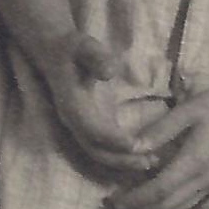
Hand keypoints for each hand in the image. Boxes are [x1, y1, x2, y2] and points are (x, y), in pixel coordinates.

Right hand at [36, 33, 161, 173]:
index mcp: (72, 106)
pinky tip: (144, 155)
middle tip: (150, 160)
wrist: (56, 54)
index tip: (135, 145)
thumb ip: (97, 57)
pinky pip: (105, 148)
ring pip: (100, 154)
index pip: (92, 130)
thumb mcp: (84, 46)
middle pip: (96, 151)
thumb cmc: (73, 49)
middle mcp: (74, 122)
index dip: (112, 140)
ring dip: (124, 162)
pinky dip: (122, 155)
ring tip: (152, 160)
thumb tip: (110, 71)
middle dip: (122, 159)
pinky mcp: (91, 126)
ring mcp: (81, 127)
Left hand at [106, 80, 208, 208]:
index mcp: (194, 161)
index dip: (134, 199)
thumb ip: (160, 130)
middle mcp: (203, 179)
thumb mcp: (189, 110)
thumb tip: (133, 148)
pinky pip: (187, 204)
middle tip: (114, 205)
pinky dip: (167, 207)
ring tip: (131, 205)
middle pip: (165, 207)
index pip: (158, 190)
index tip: (113, 200)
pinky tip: (155, 197)